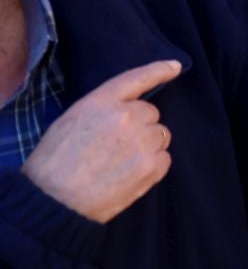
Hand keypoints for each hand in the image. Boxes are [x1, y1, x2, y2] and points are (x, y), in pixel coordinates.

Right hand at [22, 60, 179, 222]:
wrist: (51, 203)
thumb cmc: (52, 165)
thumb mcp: (70, 122)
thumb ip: (101, 110)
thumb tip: (127, 110)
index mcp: (100, 102)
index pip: (136, 79)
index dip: (158, 70)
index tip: (175, 67)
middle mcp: (126, 116)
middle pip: (151, 114)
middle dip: (139, 127)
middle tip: (115, 148)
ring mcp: (141, 141)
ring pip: (160, 136)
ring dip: (147, 146)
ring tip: (119, 165)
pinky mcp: (151, 166)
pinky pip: (164, 159)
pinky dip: (152, 167)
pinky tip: (129, 177)